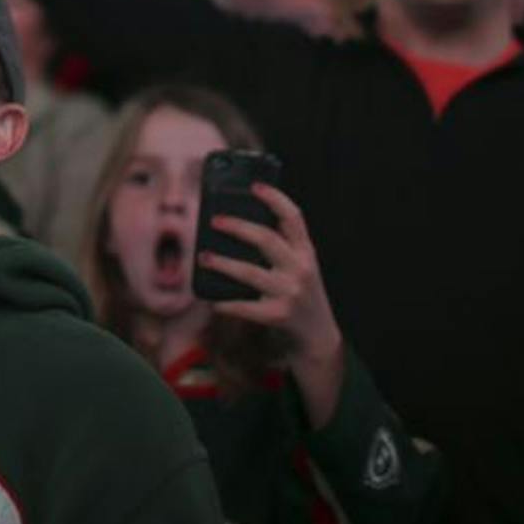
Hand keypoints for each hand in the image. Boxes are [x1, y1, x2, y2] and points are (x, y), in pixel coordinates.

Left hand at [198, 184, 343, 371]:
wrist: (319, 337)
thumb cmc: (302, 294)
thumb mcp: (302, 266)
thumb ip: (284, 246)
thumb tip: (243, 222)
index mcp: (306, 252)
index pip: (294, 217)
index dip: (275, 198)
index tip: (255, 186)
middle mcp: (301, 269)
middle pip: (267, 239)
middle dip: (238, 227)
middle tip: (215, 220)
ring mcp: (290, 293)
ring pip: (250, 272)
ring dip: (223, 263)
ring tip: (204, 257)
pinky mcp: (279, 315)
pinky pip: (246, 306)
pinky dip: (227, 303)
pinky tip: (213, 301)